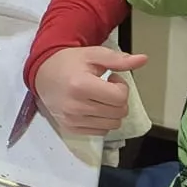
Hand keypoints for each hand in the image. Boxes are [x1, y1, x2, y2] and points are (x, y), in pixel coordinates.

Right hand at [31, 46, 147, 134]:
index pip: (119, 98)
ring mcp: (72, 120)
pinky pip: (101, 132)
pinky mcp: (70, 128)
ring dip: (112, 111)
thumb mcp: (93, 55)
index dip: (121, 87)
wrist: (42, 74)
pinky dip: (102, 121)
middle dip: (118, 99)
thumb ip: (119, 60)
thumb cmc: (69, 62)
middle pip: (119, 112)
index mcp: (81, 85)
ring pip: (112, 125)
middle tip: (106, 87)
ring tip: (99, 97)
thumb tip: (144, 59)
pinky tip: (93, 107)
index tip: (112, 78)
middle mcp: (76, 106)